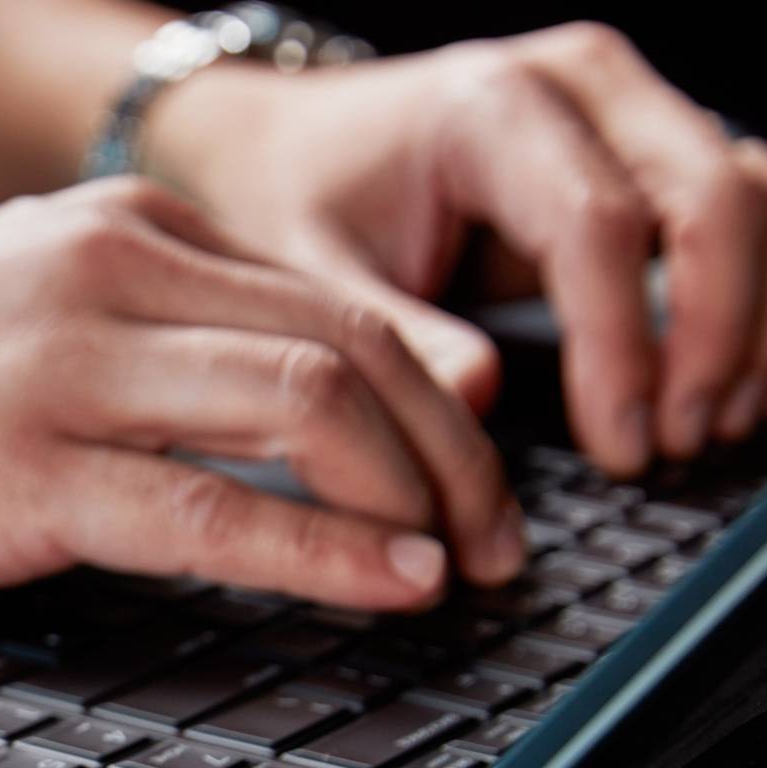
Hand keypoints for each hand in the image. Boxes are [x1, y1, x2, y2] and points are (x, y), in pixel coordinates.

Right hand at [0, 177, 517, 614]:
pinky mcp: (16, 467)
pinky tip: (380, 588)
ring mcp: (60, 366)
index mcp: (110, 236)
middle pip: (350, 346)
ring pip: (309, 405)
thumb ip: (127, 340)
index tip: (465, 474)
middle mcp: (104, 275)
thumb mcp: (2, 317)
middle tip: (493, 539)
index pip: (327, 300)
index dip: (427, 395)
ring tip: (453, 572)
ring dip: (413, 498)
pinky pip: (212, 507)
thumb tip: (252, 419)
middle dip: (451, 456)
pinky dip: (323, 551)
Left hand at [150, 23, 766, 474]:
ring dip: (747, 316)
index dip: (624, 345)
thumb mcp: (310, 273)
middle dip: (711, 333)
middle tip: (675, 440)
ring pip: (750, 196)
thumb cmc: (292, 195)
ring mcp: (625, 111)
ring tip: (707, 424)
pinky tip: (718, 385)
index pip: (598, 224)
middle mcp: (580, 88)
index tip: (619, 443)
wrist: (284, 143)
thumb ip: (396, 339)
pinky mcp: (646, 151)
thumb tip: (477, 409)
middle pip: (710, 196)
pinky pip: (736, 212)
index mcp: (489, 106)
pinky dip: (744, 297)